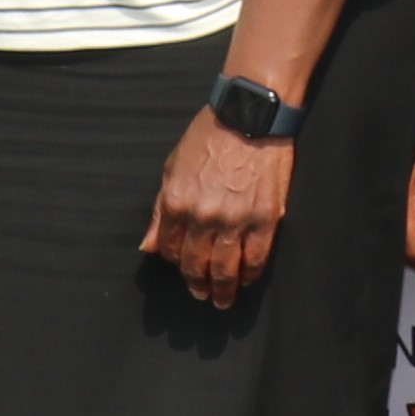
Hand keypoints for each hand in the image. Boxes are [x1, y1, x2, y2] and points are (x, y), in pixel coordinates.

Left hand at [143, 109, 294, 306]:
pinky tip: (247, 280)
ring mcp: (236, 220)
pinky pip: (256, 258)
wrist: (250, 115)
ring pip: (226, 269)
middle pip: (197, 265)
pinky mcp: (266, 218)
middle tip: (202, 295)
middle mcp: (203, 216)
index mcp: (177, 203)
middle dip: (198, 285)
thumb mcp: (172, 167)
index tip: (184, 266)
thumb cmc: (209, 135)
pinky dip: (250, 274)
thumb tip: (148, 247)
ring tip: (223, 300)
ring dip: (223, 290)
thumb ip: (160, 211)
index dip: (176, 262)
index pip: (171, 249)